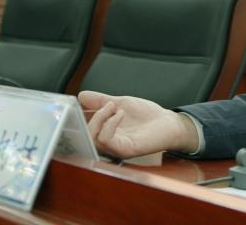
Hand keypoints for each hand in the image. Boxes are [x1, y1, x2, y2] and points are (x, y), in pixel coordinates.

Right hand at [78, 91, 199, 158]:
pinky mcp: (126, 150)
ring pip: (93, 140)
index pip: (81, 131)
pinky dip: (109, 125)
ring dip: (99, 119)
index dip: (77, 118)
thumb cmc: (146, 116)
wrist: (168, 122)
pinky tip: (120, 114)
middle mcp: (108, 143)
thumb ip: (100, 101)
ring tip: (112, 106)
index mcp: (104, 132)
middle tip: (105, 104)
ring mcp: (116, 148)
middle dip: (88, 118)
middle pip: (84, 138)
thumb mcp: (121, 103)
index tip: (82, 104)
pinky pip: (107, 141)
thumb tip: (81, 95)